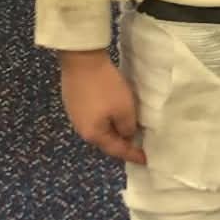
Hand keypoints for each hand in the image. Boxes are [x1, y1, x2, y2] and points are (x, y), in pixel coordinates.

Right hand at [60, 49, 146, 164]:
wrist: (82, 60)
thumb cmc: (106, 86)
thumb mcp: (125, 109)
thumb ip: (128, 127)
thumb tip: (126, 135)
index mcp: (94, 134)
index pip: (117, 150)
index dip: (132, 155)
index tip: (146, 160)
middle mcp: (81, 129)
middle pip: (105, 141)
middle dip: (122, 144)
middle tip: (137, 146)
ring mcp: (75, 115)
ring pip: (99, 129)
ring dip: (113, 131)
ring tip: (127, 131)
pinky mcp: (73, 102)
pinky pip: (93, 118)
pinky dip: (105, 120)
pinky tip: (112, 115)